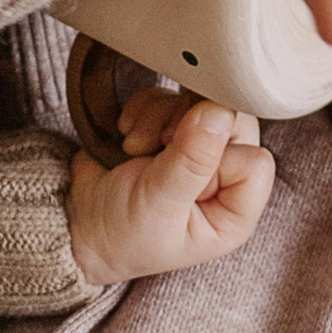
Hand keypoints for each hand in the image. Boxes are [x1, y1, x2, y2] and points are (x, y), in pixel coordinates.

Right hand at [69, 93, 273, 285]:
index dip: (217, 159)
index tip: (178, 173)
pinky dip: (145, 109)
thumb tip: (219, 110)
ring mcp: (198, 152)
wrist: (76, 226)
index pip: (254, 163)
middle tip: (158, 144)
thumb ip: (192, 160)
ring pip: (200, 103)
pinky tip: (127, 135)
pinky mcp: (170, 130)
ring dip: (161, 117)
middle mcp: (224, 180)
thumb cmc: (121, 235)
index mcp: (233, 212)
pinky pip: (171, 97)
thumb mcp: (158, 204)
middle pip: (234, 123)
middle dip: (190, 126)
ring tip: (135, 147)